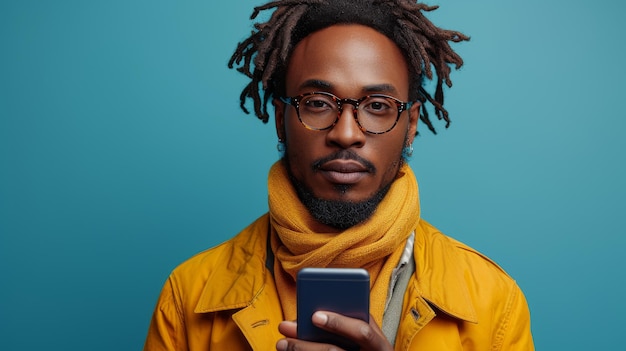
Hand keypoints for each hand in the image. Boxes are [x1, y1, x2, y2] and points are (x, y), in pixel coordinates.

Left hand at [276, 311, 392, 350]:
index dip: (339, 323)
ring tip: (281, 343)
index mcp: (379, 345)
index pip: (362, 332)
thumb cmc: (369, 347)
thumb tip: (316, 311)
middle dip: (306, 342)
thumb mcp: (370, 335)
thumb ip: (352, 319)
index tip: (315, 316)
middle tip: (285, 329)